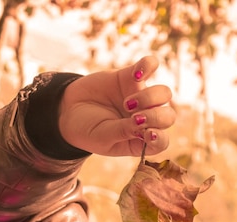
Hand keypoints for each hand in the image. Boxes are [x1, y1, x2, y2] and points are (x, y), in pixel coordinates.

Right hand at [58, 56, 175, 157]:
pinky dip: (148, 65)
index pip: (162, 141)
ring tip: (127, 103)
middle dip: (156, 116)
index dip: (160, 137)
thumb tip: (144, 125)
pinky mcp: (131, 77)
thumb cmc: (87, 131)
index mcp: (140, 141)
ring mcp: (141, 98)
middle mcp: (145, 120)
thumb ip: (124, 132)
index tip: (147, 134)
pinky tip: (136, 74)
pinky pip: (150, 66)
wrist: (68, 110)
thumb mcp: (103, 138)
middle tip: (134, 116)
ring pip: (164, 93)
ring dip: (150, 97)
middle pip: (168, 116)